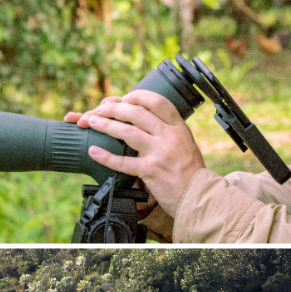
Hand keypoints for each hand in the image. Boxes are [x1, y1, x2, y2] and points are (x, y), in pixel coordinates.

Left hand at [64, 89, 205, 215]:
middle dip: (113, 108)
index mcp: (179, 128)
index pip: (158, 102)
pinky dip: (105, 156)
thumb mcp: (186, 145)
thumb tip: (145, 120)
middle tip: (100, 109)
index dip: (137, 96)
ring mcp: (160, 153)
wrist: (199, 196)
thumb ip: (168, 132)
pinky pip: (123, 162)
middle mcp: (170, 137)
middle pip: (137, 113)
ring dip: (105, 124)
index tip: (124, 98)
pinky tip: (93, 151)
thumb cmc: (191, 172)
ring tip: (91, 121)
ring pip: (127, 132)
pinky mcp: (151, 171)